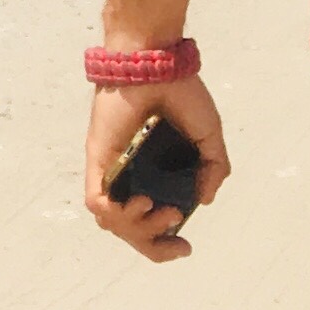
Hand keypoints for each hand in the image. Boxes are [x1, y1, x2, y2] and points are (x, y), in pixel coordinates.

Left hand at [84, 75, 230, 261]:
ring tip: (159, 207)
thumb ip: (213, 169)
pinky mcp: (98, 159)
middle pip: (131, 232)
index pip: (151, 224)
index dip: (165, 245)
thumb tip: (202, 201)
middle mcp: (131, 177)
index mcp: (155, 176)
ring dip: (138, 228)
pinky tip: (141, 201)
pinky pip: (96, 201)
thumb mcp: (208, 135)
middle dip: (154, 245)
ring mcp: (112, 169)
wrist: (156, 64)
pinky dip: (116, 212)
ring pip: (112, 222)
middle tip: (174, 228)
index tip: (185, 246)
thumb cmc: (180, 92)